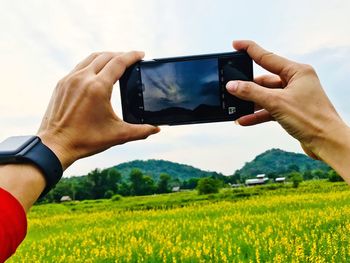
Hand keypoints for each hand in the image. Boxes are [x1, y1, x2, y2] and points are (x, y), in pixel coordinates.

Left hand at [37, 51, 159, 169]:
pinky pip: (79, 66)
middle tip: (131, 59)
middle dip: (120, 54)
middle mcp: (83, 78)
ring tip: (116, 61)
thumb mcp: (118, 135)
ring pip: (91, 58)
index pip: (119, 63)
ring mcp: (70, 79)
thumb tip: (156, 129)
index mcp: (98, 88)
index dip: (132, 56)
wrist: (55, 145)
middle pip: (105, 56)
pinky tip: (97, 72)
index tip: (141, 54)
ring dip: (106, 56)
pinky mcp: (62, 84)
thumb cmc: (86, 140)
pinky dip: (92, 64)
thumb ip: (140, 131)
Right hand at [226, 40, 347, 160]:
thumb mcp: (276, 103)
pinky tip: (244, 120)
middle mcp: (296, 81)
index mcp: (297, 71)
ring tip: (234, 107)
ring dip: (251, 103)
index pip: (267, 57)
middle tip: (231, 87)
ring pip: (265, 96)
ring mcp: (293, 96)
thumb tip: (233, 85)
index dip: (249, 49)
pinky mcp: (290, 110)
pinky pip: (269, 109)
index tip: (235, 44)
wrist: (327, 142)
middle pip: (264, 79)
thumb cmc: (311, 119)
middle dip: (247, 86)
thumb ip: (252, 92)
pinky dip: (257, 114)